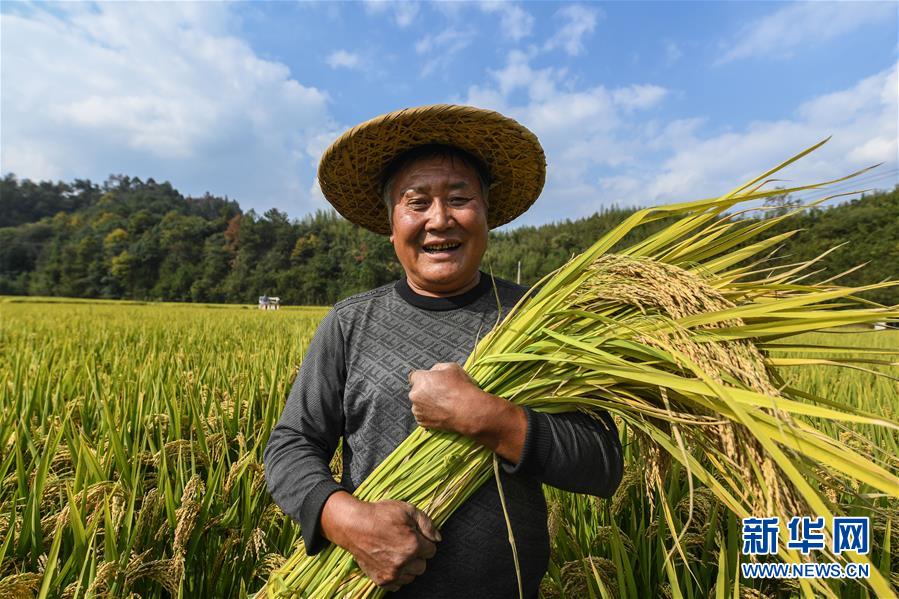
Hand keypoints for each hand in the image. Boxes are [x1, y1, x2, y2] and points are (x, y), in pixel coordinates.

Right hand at [321, 492, 439, 590]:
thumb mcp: (407, 510)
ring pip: (411, 577)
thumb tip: (438, 538)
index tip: (414, 536)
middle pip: (422, 566)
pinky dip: (396, 576)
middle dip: (417, 555)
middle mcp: (404, 562)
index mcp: (413, 545)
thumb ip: (426, 523)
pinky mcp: (381, 580)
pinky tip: (390, 562)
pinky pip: (397, 585)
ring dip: (408, 567)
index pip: (432, 550)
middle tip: (405, 544)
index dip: (424, 541)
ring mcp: (391, 573)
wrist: (353, 525)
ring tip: (396, 553)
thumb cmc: (380, 515)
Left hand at [408, 362, 484, 435]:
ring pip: (419, 404)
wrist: (468, 411)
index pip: (414, 376)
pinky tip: (441, 412)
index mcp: (420, 380)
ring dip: (426, 403)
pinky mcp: (422, 422)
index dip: (424, 378)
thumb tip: (432, 372)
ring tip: (442, 404)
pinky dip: (429, 414)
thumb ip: (437, 368)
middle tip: (440, 394)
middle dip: (425, 391)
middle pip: (416, 391)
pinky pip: (422, 415)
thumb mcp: (452, 367)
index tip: (431, 382)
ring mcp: (417, 410)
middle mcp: (414, 395)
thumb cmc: (461, 389)